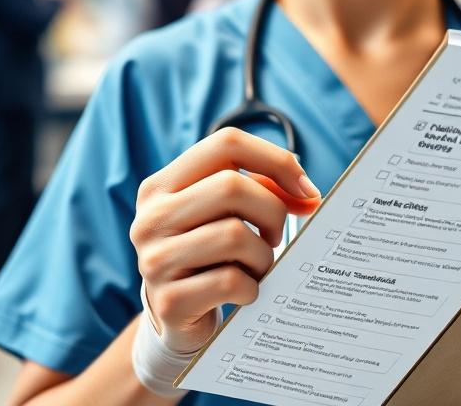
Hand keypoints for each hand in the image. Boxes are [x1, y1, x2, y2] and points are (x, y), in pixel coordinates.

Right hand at [130, 127, 321, 352]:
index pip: (226, 144)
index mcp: (162, 185)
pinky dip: (251, 287)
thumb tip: (309, 194)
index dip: (275, 159)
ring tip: (256, 266)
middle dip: (272, 212)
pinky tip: (244, 292)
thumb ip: (263, 190)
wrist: (175, 316)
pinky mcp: (169, 301)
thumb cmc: (209, 253)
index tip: (305, 188)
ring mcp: (155, 259)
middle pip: (232, 187)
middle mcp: (151, 217)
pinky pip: (231, 281)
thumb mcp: (224, 213)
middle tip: (274, 236)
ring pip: (235, 235)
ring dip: (263, 255)